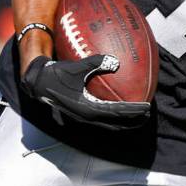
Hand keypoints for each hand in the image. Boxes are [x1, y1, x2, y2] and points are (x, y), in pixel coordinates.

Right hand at [20, 55, 149, 129]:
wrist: (37, 84)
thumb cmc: (56, 74)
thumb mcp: (76, 68)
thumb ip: (95, 63)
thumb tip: (115, 61)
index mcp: (87, 109)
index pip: (116, 112)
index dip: (133, 111)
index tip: (147, 107)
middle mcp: (86, 117)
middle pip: (116, 124)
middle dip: (133, 121)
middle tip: (148, 115)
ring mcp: (83, 118)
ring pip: (109, 125)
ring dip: (125, 122)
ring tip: (139, 117)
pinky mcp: (81, 115)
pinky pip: (102, 120)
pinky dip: (114, 118)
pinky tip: (120, 111)